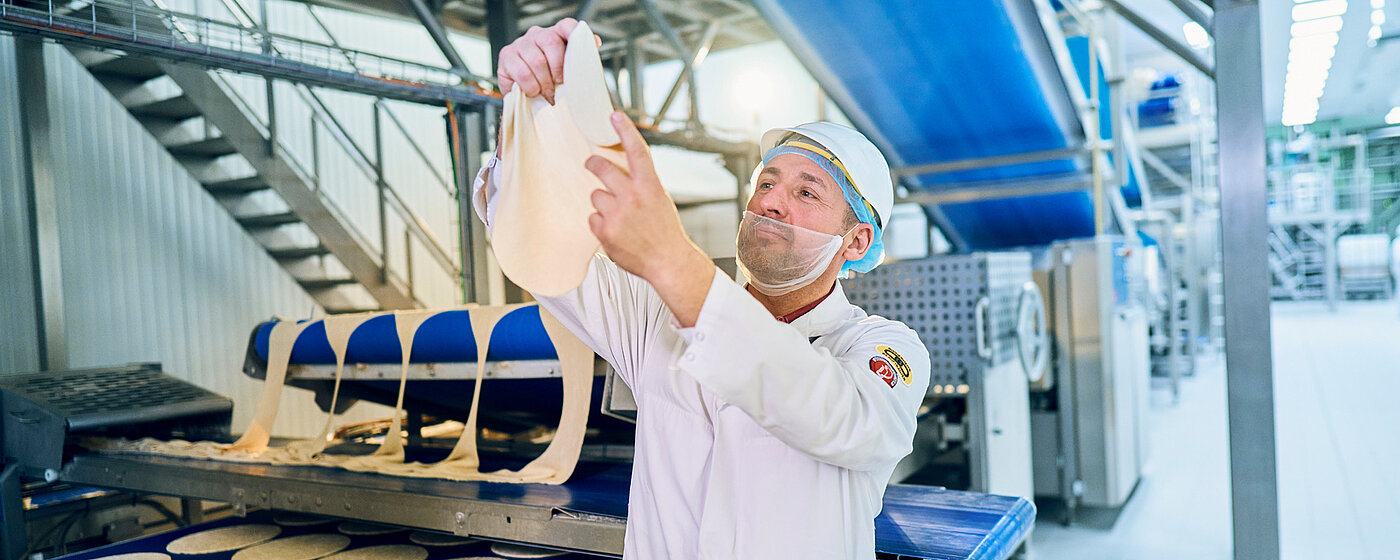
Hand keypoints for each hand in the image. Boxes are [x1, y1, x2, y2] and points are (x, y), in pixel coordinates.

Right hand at [496, 18, 600, 104]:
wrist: (525, 96)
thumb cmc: (548, 82)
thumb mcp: (567, 73)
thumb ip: (580, 58)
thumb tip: (595, 42)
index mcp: (555, 35)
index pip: (566, 25)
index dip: (575, 33)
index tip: (584, 47)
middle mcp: (537, 35)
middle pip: (551, 42)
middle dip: (557, 69)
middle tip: (558, 84)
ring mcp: (520, 44)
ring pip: (536, 60)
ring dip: (544, 82)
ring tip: (546, 92)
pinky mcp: (506, 56)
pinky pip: (522, 72)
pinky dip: (531, 87)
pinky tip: (533, 91)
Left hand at [586, 113, 715, 325]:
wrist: (668, 262)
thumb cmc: (665, 231)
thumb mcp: (659, 200)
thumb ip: (641, 184)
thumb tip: (621, 170)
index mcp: (650, 186)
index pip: (637, 151)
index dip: (625, 130)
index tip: (614, 116)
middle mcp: (633, 197)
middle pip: (602, 168)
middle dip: (593, 163)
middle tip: (590, 163)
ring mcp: (617, 215)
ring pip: (595, 195)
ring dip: (602, 202)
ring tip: (618, 217)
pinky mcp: (605, 232)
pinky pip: (592, 218)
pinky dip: (600, 223)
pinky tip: (615, 232)